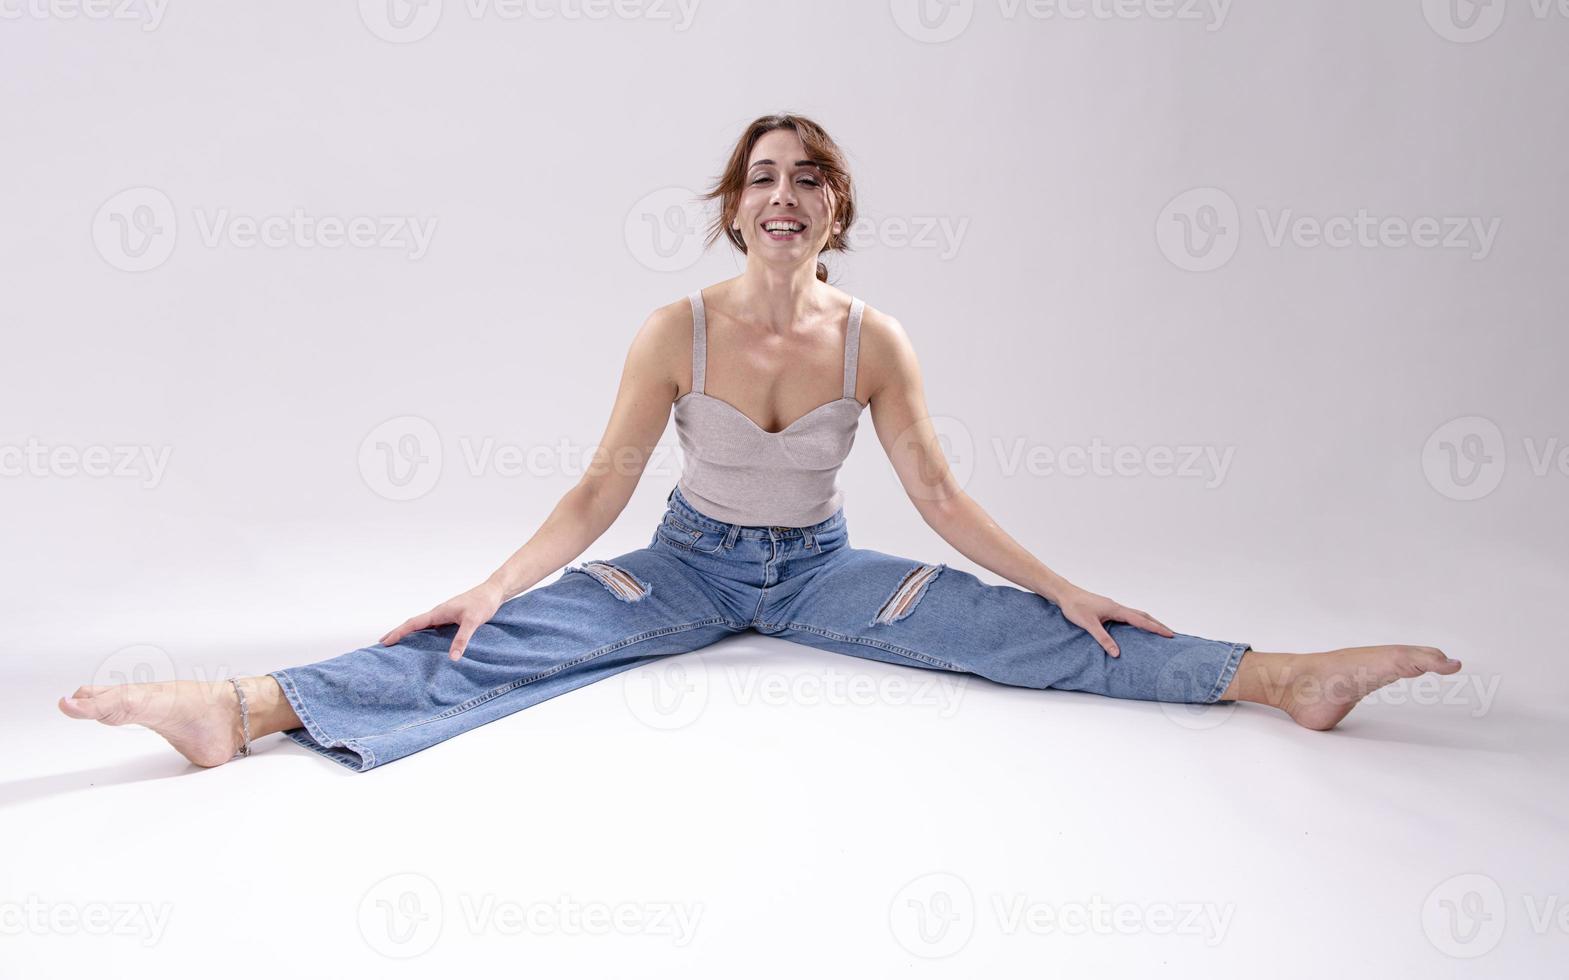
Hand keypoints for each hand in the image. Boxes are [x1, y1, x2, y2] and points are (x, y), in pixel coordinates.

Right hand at [379, 579, 507, 661]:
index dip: (398, 632)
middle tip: (384, 644)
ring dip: (410, 634)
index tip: (385, 641)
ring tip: (399, 645)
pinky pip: (432, 628)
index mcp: (438, 612)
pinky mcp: (451, 618)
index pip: (413, 623)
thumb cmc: (483, 602)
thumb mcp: (473, 621)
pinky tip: (425, 643)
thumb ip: (462, 638)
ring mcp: (444, 615)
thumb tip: (453, 657)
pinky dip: (424, 634)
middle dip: (399, 633)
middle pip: (413, 624)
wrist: (493, 592)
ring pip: (422, 626)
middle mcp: (438, 613)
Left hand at [1051, 585, 1173, 657]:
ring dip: (1148, 622)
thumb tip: (1116, 653)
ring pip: (1136, 614)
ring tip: (1158, 631)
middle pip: (1143, 616)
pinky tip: (1135, 628)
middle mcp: (1117, 607)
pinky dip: (1136, 621)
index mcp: (1116, 609)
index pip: (1141, 620)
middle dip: (1157, 625)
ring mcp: (1113, 607)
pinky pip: (1127, 615)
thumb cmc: (1075, 607)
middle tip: (1170, 633)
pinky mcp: (1108, 609)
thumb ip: (1103, 639)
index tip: (1169, 634)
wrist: (1065, 594)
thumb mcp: (1089, 624)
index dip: (1156, 628)